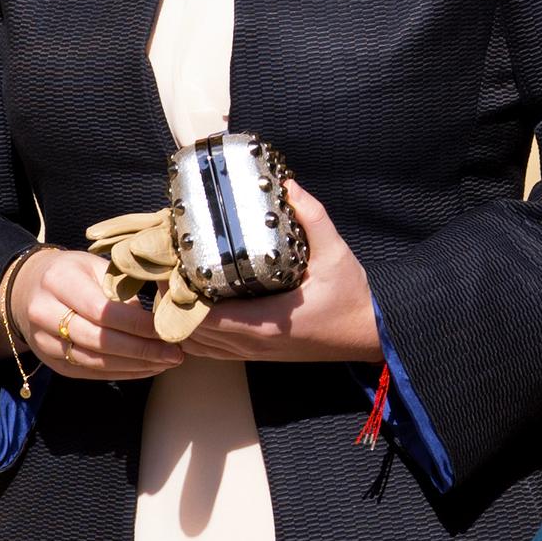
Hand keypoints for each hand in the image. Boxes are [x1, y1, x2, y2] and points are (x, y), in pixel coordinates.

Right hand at [3, 246, 185, 381]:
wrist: (27, 290)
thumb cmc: (72, 273)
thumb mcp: (95, 266)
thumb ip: (123, 287)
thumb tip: (162, 312)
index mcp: (58, 280)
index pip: (102, 310)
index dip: (136, 324)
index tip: (167, 329)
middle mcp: (43, 312)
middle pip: (98, 339)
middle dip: (141, 350)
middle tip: (175, 354)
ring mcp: (43, 341)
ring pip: (94, 361)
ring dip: (135, 366)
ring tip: (166, 363)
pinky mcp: (50, 361)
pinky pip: (89, 372)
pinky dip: (121, 373)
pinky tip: (146, 369)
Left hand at [183, 183, 382, 364]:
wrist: (370, 334)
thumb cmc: (352, 298)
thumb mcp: (335, 253)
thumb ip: (312, 217)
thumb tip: (288, 186)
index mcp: (265, 323)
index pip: (204, 317)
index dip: (180, 295)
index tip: (173, 266)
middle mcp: (253, 344)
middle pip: (192, 332)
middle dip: (175, 303)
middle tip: (170, 268)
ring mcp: (254, 354)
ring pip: (200, 346)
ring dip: (183, 319)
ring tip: (180, 284)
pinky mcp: (258, 355)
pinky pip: (215, 351)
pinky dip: (199, 334)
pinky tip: (198, 308)